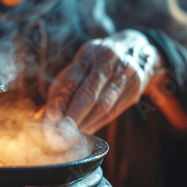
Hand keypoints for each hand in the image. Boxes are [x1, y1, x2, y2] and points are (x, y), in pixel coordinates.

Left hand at [45, 30, 164, 133]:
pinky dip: (96, 124)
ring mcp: (125, 76)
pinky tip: (86, 130)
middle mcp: (109, 62)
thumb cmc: (99, 60)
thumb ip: (64, 84)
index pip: (71, 80)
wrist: (139, 52)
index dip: (59, 102)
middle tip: (59, 133)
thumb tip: (47, 111)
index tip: (49, 118)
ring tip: (70, 135)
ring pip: (102, 107)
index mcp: (90, 53)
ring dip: (84, 124)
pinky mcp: (134, 91)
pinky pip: (113, 113)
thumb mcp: (81, 62)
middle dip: (71, 118)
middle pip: (88, 96)